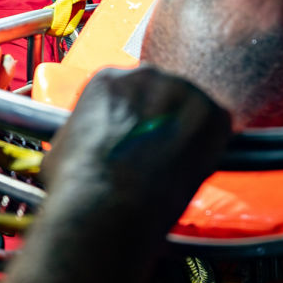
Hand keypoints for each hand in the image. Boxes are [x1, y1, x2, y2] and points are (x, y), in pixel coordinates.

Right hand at [41, 66, 230, 242]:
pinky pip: (219, 125)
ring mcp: (181, 91)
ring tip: (175, 166)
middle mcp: (146, 75)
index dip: (135, 118)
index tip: (136, 138)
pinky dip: (212, 146)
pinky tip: (196, 168)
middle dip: (162, 120)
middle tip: (157, 153)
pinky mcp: (211, 114)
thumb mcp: (64, 144)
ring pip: (192, 108)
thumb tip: (89, 145)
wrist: (104, 207)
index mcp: (108, 79)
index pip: (131, 92)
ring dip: (187, 133)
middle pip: (163, 94)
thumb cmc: (76, 184)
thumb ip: (88, 132)